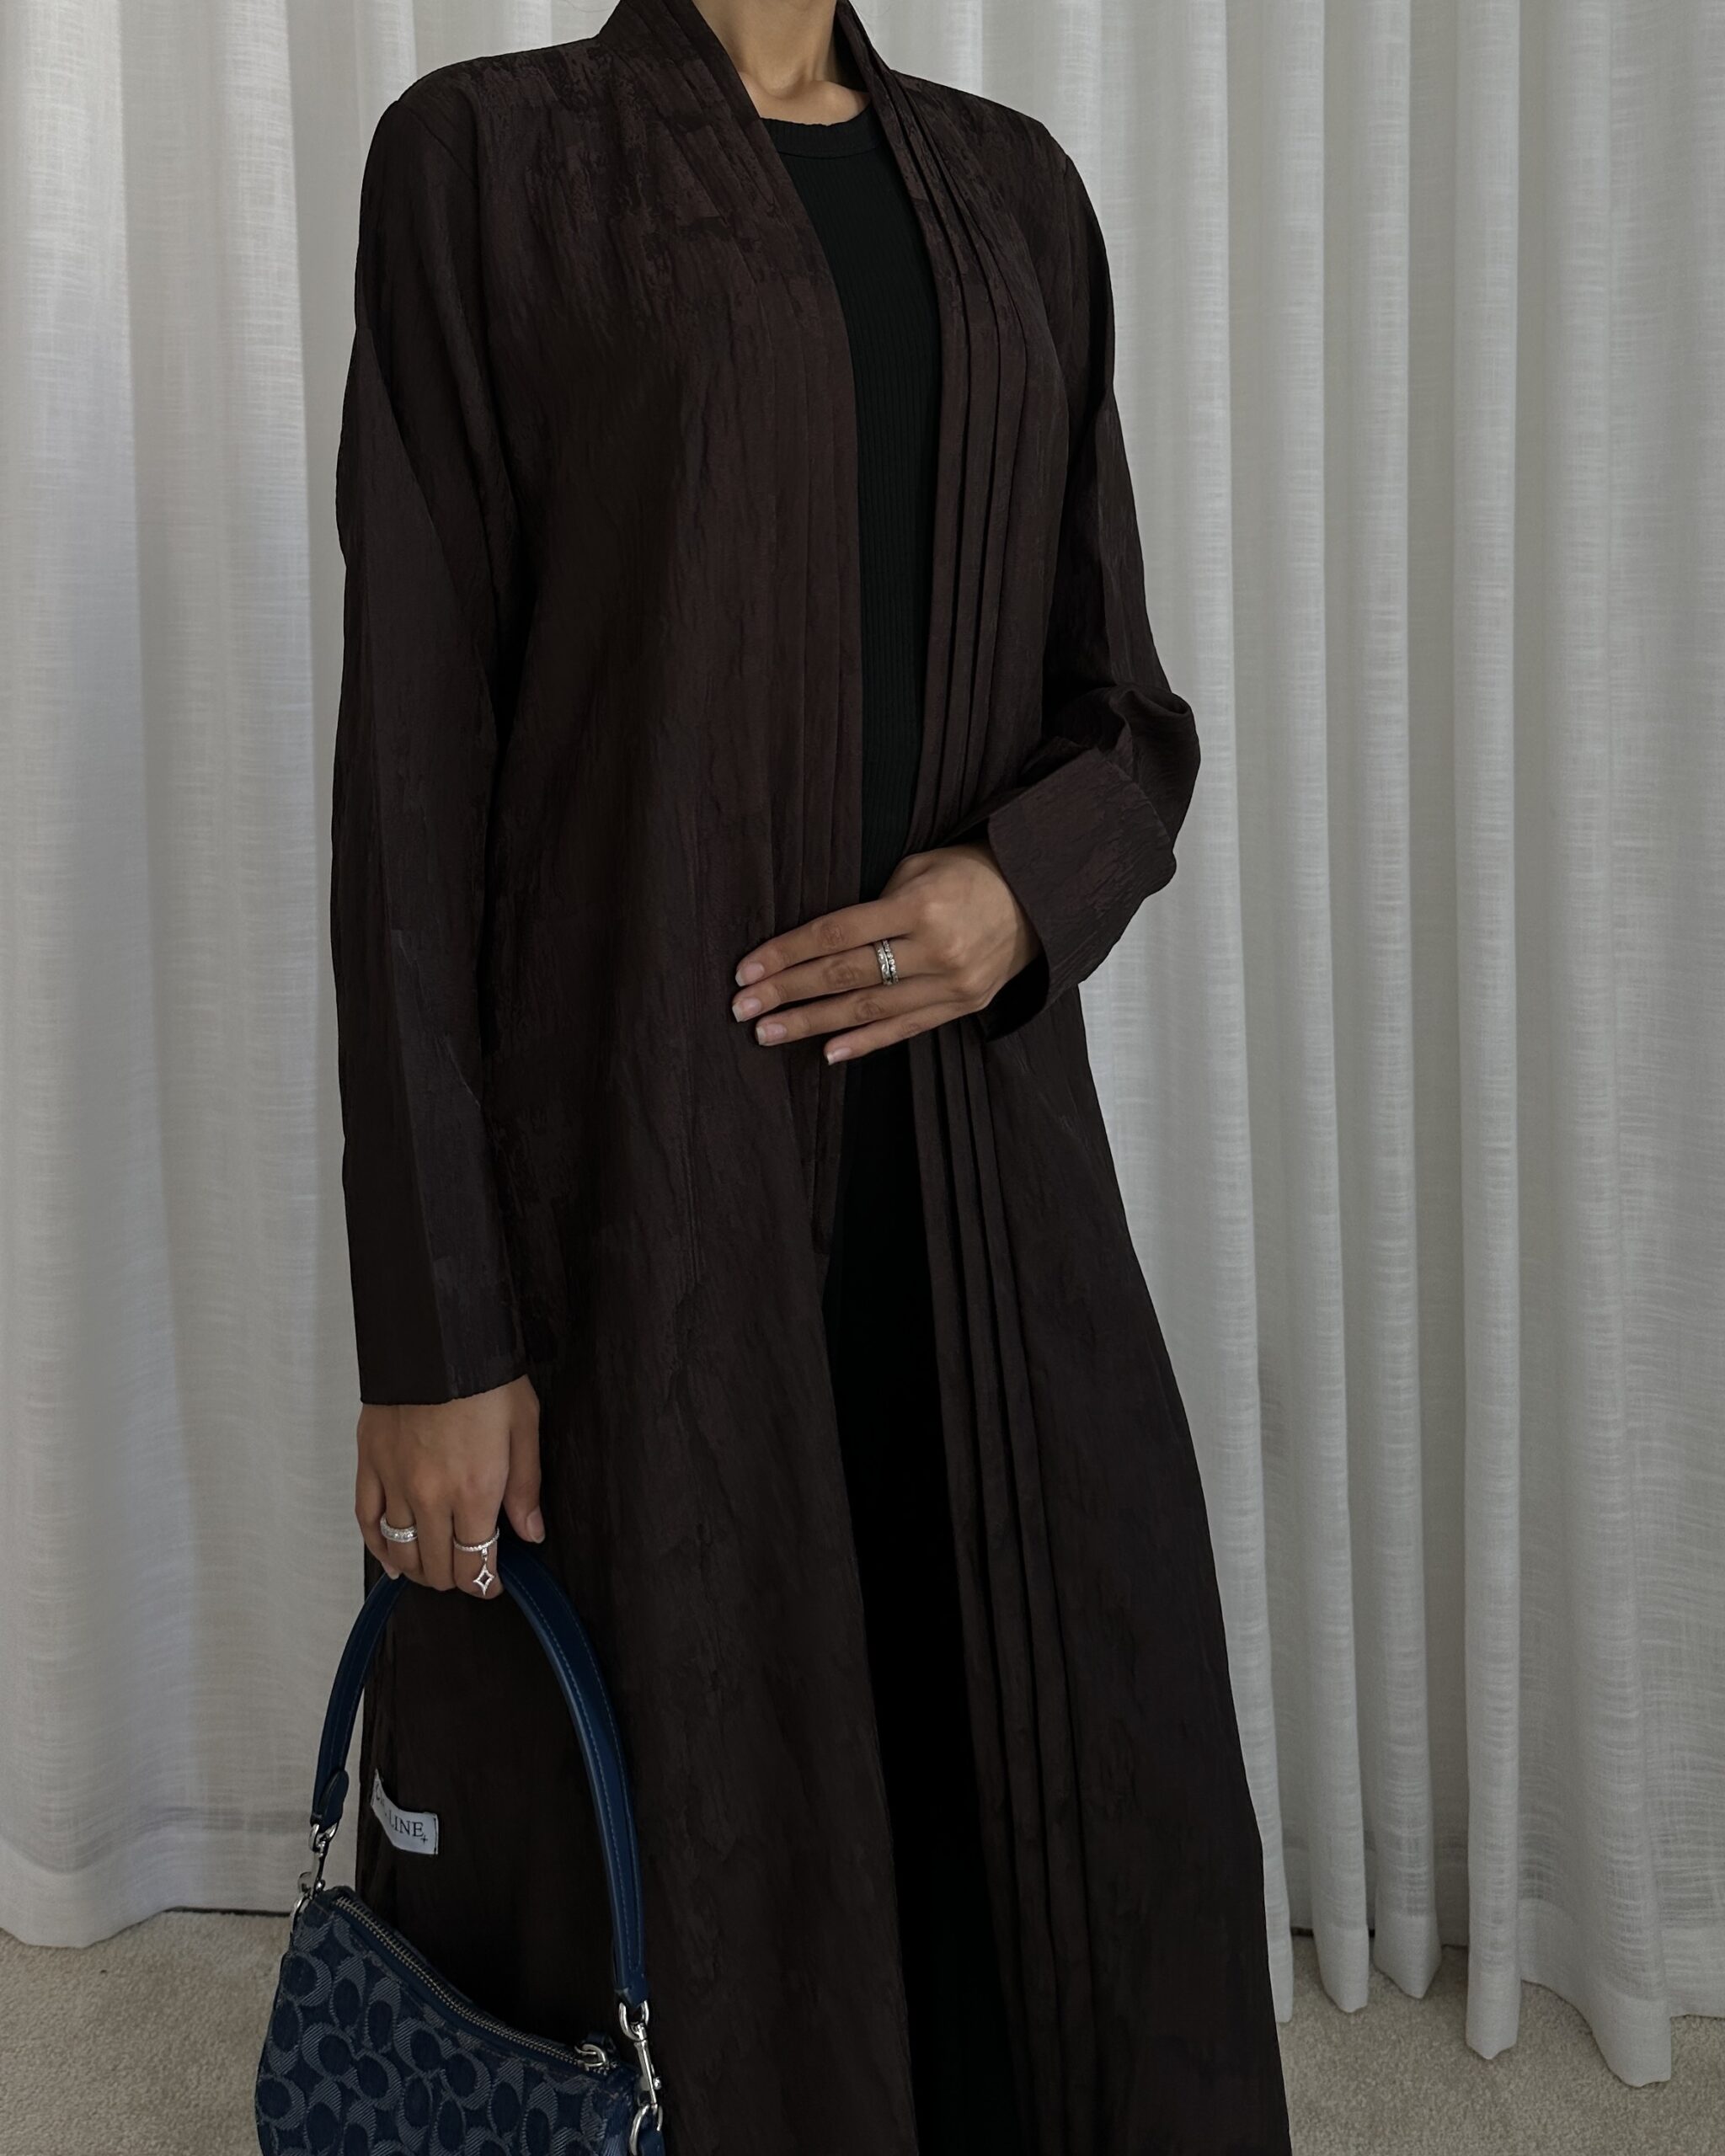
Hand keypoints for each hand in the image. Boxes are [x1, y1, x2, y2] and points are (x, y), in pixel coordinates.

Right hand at [355, 1373, 544, 1596]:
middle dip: (455, 1580)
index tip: (493, 1581)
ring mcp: (394, 1483)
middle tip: (468, 1571)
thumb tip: (530, 1535)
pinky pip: (367, 1521)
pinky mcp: (369, 1464)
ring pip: (401, 1552)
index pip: (474, 1565)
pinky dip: (378, 1547)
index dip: (485, 1583)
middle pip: (437, 1567)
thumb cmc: (486, 1378)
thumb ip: (526, 1488)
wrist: (436, 1337)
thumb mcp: (524, 1428)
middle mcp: (431, 1497)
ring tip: (434, 1568)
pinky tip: (392, 1559)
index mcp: (475, 1492)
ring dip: (419, 1570)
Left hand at [731, 841, 1039, 1061]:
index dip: (788, 953)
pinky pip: (905, 1029)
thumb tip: (818, 941)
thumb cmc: (966, 873)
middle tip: (742, 1007)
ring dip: (812, 1024)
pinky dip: (864, 1042)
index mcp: (919, 905)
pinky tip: (828, 1052)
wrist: (1038, 895)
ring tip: (768, 1033)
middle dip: (787, 993)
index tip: (748, 970)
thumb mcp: (917, 869)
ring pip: (868, 1009)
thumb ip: (872, 905)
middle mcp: (935, 949)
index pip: (836, 933)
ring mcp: (952, 984)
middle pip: (845, 975)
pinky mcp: (963, 1006)